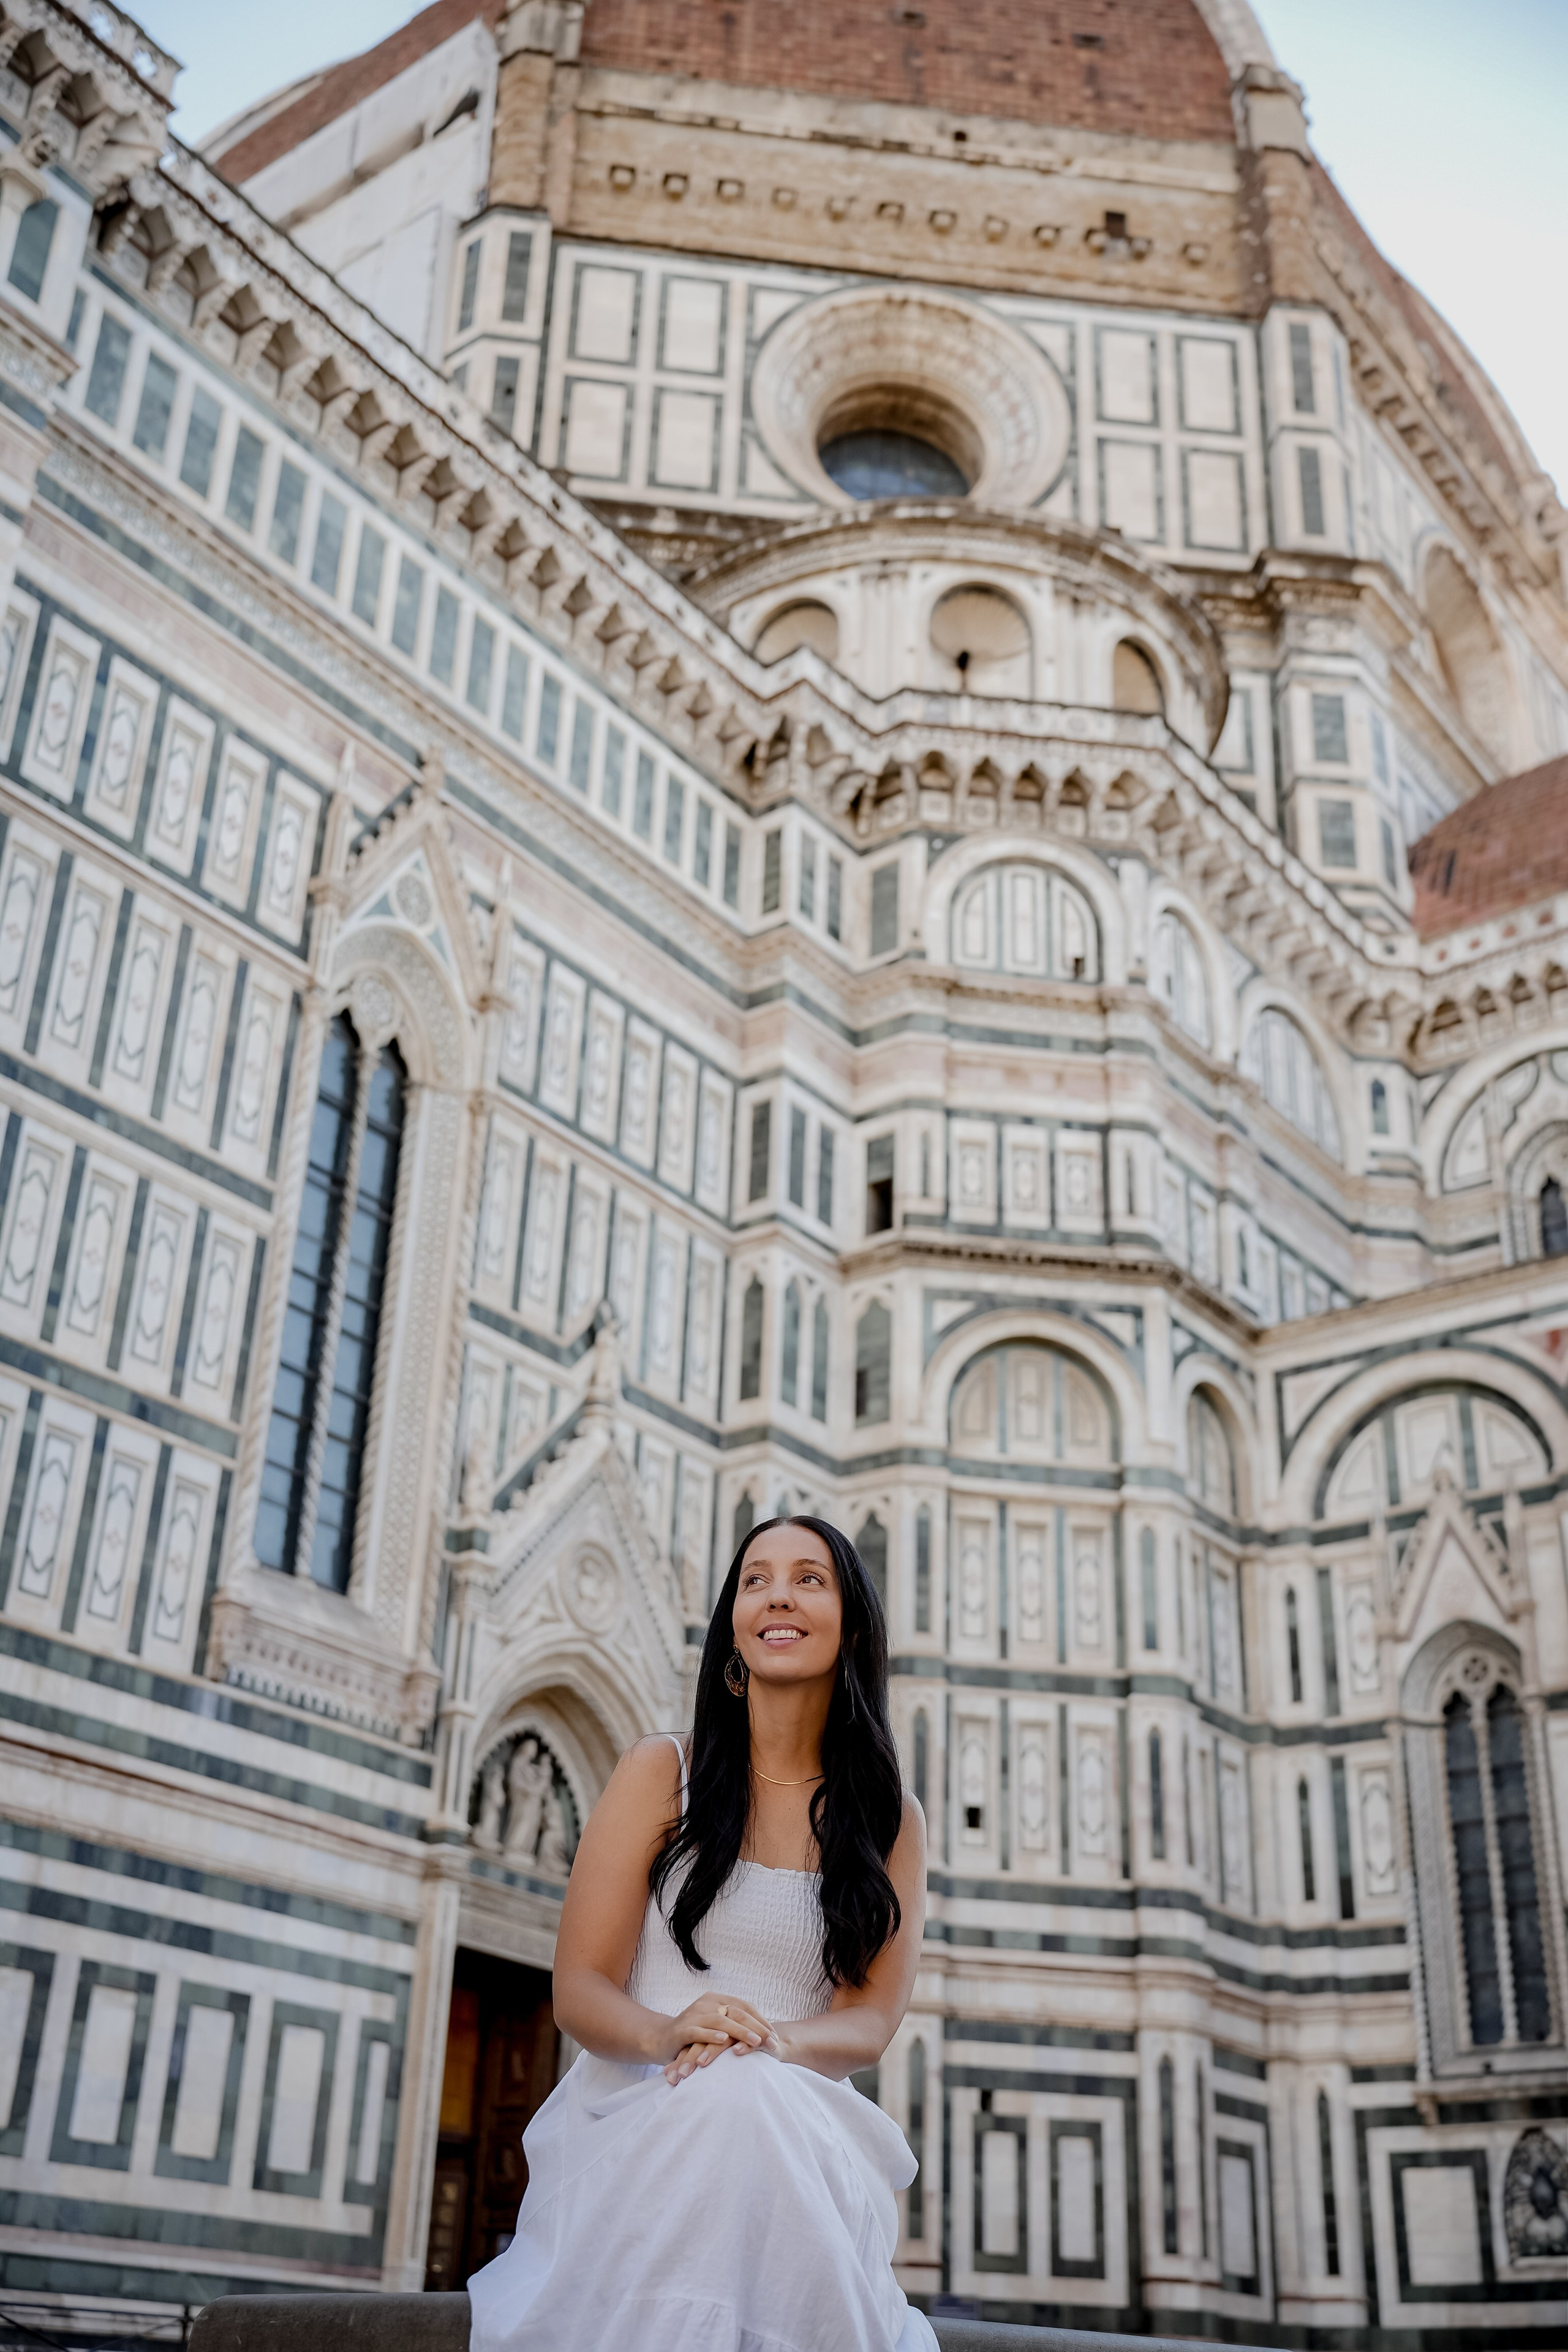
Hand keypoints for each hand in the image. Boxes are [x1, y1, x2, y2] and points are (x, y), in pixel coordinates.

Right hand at [660, 1994, 775, 2082]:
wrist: (660, 2039)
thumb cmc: (694, 2035)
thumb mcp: (716, 2027)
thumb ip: (734, 2026)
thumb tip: (764, 2034)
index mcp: (716, 1999)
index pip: (744, 2007)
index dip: (761, 2020)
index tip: (775, 2036)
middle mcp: (706, 2003)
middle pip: (736, 2012)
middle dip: (756, 2028)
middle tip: (771, 2041)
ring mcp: (693, 2014)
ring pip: (721, 2021)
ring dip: (740, 2031)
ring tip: (755, 2042)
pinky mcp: (682, 2029)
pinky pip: (699, 2031)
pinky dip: (712, 2035)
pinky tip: (724, 2040)